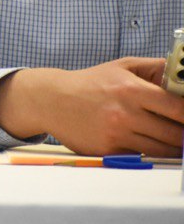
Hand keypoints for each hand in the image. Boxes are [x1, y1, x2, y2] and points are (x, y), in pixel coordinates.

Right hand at [0, 58, 183, 155]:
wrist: (52, 99)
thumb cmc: (90, 82)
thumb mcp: (122, 66)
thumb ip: (156, 68)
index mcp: (131, 89)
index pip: (178, 108)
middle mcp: (125, 113)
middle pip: (175, 134)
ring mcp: (116, 134)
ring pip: (162, 150)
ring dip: (173, 148)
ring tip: (172, 140)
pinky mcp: (108, 151)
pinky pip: (142, 157)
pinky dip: (151, 153)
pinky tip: (151, 144)